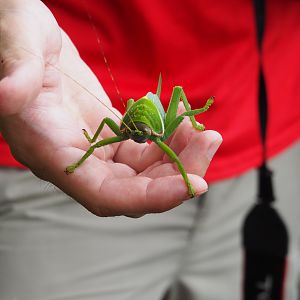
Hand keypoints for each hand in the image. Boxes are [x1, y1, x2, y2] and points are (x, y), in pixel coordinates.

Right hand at [0, 1, 221, 216]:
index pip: (105, 195)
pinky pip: (144, 151)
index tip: (195, 184)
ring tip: (202, 130)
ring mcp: (95, 150)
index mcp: (50, 150)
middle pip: (133, 189)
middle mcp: (75, 159)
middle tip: (210, 141)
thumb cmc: (14, 34)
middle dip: (177, 173)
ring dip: (178, 157)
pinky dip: (168, 142)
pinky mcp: (109, 136)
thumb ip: (15, 70)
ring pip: (144, 172)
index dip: (149, 197)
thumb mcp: (14, 42)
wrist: (27, 37)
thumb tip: (4, 95)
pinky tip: (181, 122)